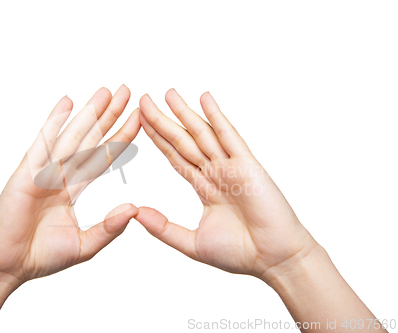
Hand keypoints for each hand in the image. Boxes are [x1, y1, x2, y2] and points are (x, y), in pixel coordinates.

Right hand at [0, 86, 139, 288]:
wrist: (6, 267)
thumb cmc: (40, 256)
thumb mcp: (84, 245)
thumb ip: (109, 228)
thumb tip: (134, 208)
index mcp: (72, 188)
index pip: (103, 157)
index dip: (121, 137)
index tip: (139, 119)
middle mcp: (60, 175)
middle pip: (91, 139)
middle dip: (109, 115)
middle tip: (127, 91)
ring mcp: (43, 171)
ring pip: (73, 137)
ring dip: (90, 113)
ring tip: (107, 92)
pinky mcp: (26, 174)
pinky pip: (43, 144)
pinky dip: (54, 122)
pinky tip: (67, 103)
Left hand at [136, 89, 319, 280]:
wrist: (274, 260)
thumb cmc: (241, 253)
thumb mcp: (192, 243)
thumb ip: (164, 228)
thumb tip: (136, 213)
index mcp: (205, 188)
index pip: (175, 157)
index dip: (157, 139)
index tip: (140, 123)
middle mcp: (216, 173)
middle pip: (183, 141)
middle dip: (163, 121)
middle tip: (144, 99)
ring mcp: (231, 167)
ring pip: (202, 134)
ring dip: (185, 113)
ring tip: (168, 93)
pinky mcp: (247, 165)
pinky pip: (229, 136)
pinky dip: (217, 117)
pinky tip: (205, 99)